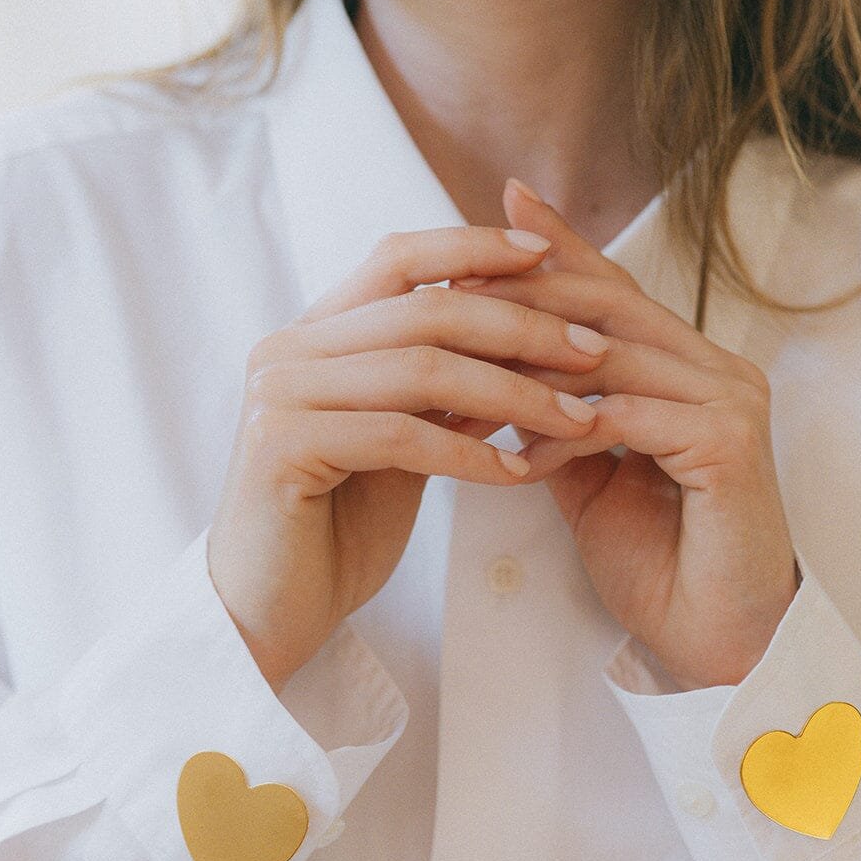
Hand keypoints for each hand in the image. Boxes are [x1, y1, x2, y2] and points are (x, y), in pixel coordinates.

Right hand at [207, 222, 607, 691]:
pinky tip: (520, 474)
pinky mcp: (281, 448)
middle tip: (595, 354)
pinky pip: (399, 435)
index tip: (549, 256)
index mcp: (313, 333)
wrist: (265, 614)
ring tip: (579, 420)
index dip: (474, 247)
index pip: (398, 258)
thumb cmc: (338, 528)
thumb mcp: (403, 441)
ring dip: (514, 394)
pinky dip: (469, 454)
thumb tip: (530, 340)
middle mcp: (287, 349)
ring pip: (421, 368)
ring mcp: (278, 394)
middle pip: (424, 308)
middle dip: (522, 327)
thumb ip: (445, 388)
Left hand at [447, 179, 800, 690]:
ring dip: (522, 376)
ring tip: (455, 396)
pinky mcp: (727, 445)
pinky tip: (515, 460)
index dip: (555, 250)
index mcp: (693, 367)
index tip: (488, 222)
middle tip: (444, 301)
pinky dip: (559, 436)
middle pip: (608, 305)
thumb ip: (562, 417)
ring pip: (608, 357)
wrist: (718, 643)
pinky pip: (621, 419)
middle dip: (521, 298)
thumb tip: (497, 373)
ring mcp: (730, 401)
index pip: (614, 291)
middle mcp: (720, 370)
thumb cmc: (660, 562)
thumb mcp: (594, 476)